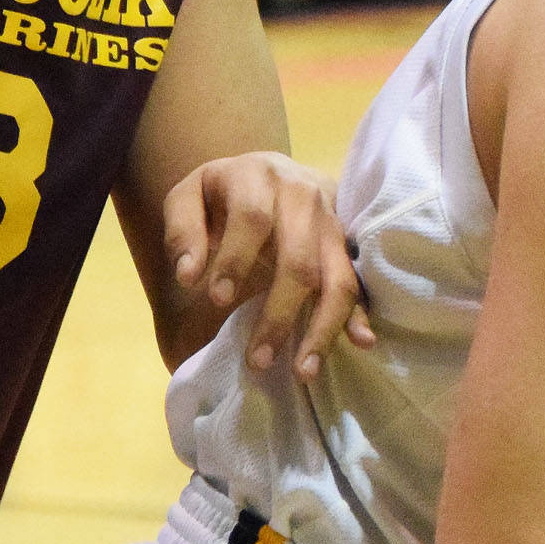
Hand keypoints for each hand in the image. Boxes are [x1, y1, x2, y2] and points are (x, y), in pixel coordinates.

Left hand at [163, 152, 375, 381]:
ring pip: (337, 278)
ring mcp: (332, 223)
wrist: (272, 171)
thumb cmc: (224, 194)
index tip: (216, 300)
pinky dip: (360, 315)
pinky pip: (356, 283)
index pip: (253, 219)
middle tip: (257, 360)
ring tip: (304, 371)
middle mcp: (304, 197)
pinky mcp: (346, 246)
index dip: (236, 259)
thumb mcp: (190, 196)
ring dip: (322, 327)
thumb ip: (182, 230)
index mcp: (260, 177)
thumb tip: (188, 276)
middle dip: (279, 314)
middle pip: (300, 260)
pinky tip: (362, 342)